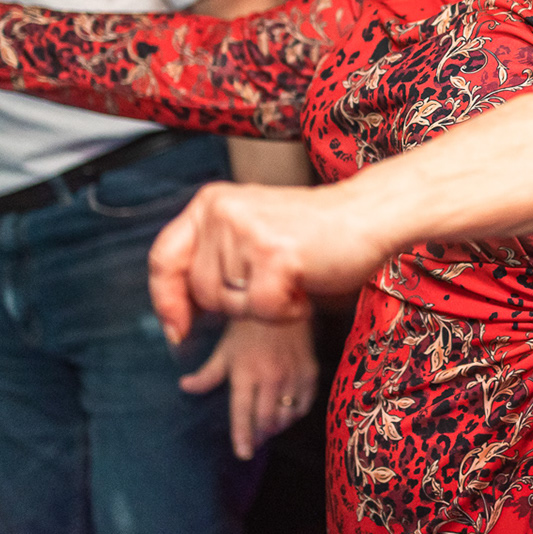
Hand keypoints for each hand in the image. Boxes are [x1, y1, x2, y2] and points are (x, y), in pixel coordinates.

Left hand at [148, 182, 389, 344]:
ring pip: (229, 304)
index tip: (177, 331)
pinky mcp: (273, 255)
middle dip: (235, 304)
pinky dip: (287, 313)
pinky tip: (304, 290)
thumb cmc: (314, 234)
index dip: (165, 300)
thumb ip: (210, 260)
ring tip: (292, 280)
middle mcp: (222, 211)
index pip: (163, 258)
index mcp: (211, 202)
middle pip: (200, 290)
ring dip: (264, 307)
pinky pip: (261, 311)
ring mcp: (246, 231)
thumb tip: (175, 318)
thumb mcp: (248, 234)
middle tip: (273, 285)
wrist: (369, 216)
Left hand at [180, 317, 319, 459]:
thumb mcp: (224, 350)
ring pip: (286, 416)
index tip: (243, 454)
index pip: (242, 414)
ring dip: (277, 427)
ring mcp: (292, 376)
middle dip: (259, 435)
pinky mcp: (310, 373)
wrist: (281, 304)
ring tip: (269, 428)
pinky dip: (295, 414)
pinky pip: (305, 404)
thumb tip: (184, 387)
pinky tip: (288, 413)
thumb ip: (206, 375)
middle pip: (266, 420)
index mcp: (245, 374)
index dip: (242, 437)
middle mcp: (270, 378)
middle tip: (255, 442)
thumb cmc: (247, 328)